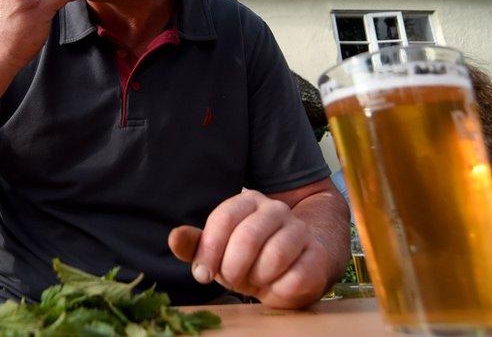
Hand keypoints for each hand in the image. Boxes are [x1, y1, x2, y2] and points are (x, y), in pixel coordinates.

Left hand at [168, 189, 331, 308]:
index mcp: (248, 201)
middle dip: (233, 268)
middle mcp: (276, 209)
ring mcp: (300, 230)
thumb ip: (195, 245)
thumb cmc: (249, 258)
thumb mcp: (218, 251)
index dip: (209, 250)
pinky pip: (295, 276)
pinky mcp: (317, 255)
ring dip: (258, 278)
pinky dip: (279, 290)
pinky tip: (275, 286)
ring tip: (255, 281)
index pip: (223, 219)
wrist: (296, 265)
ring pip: (274, 256)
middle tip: (231, 280)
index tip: (203, 274)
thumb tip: (174, 237)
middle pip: (248, 237)